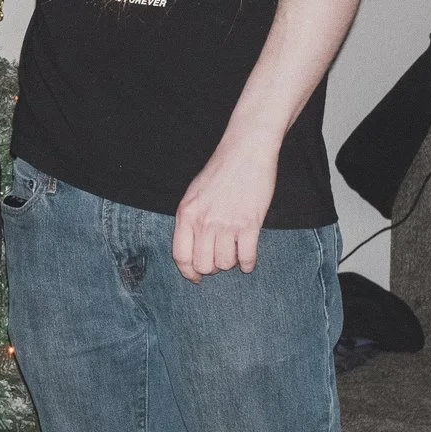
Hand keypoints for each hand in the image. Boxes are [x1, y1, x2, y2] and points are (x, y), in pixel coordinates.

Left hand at [172, 135, 278, 279]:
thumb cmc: (219, 172)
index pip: (181, 255)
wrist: (245, 153)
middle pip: (203, 265)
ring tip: (234, 254)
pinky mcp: (249, 224)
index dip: (188, 272)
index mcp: (186, 214)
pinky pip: (247, 257)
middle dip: (212, 268)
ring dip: (231, 263)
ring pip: (225, 264)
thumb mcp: (193, 194)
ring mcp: (226, 224)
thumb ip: (190, 219)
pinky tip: (248, 260)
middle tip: (219, 261)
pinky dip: (248, 263)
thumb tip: (192, 247)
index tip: (196, 278)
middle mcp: (203, 222)